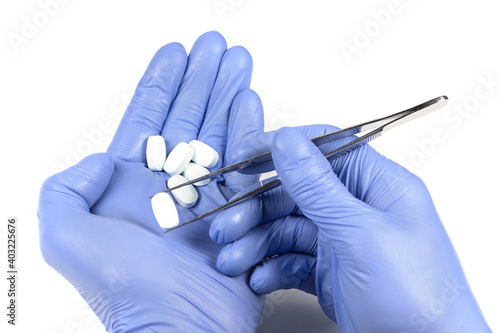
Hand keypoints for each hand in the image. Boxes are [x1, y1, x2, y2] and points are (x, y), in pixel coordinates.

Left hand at [38, 31, 264, 331]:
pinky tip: (250, 102)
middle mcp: (169, 187)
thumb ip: (66, 190)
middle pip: (188, 117)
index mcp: (131, 187)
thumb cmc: (127, 292)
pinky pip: (244, 162)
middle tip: (215, 47)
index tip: (176, 52)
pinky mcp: (236, 210)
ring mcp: (206, 197)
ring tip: (237, 62)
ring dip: (227, 94)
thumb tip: (100, 160)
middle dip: (202, 78)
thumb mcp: (67, 239)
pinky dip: (248, 130)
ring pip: (217, 132)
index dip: (162, 82)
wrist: (179, 327)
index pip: (148, 119)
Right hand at [211, 126, 490, 331]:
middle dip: (256, 210)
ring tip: (231, 261)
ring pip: (287, 229)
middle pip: (295, 193)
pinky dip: (271, 268)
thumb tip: (287, 140)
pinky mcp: (329, 273)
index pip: (323, 149)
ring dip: (255, 243)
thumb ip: (319, 186)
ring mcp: (342, 242)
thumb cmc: (415, 295)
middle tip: (226, 226)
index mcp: (376, 186)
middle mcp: (357, 210)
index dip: (280, 148)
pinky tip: (257, 279)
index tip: (242, 156)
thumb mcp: (360, 234)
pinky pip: (291, 260)